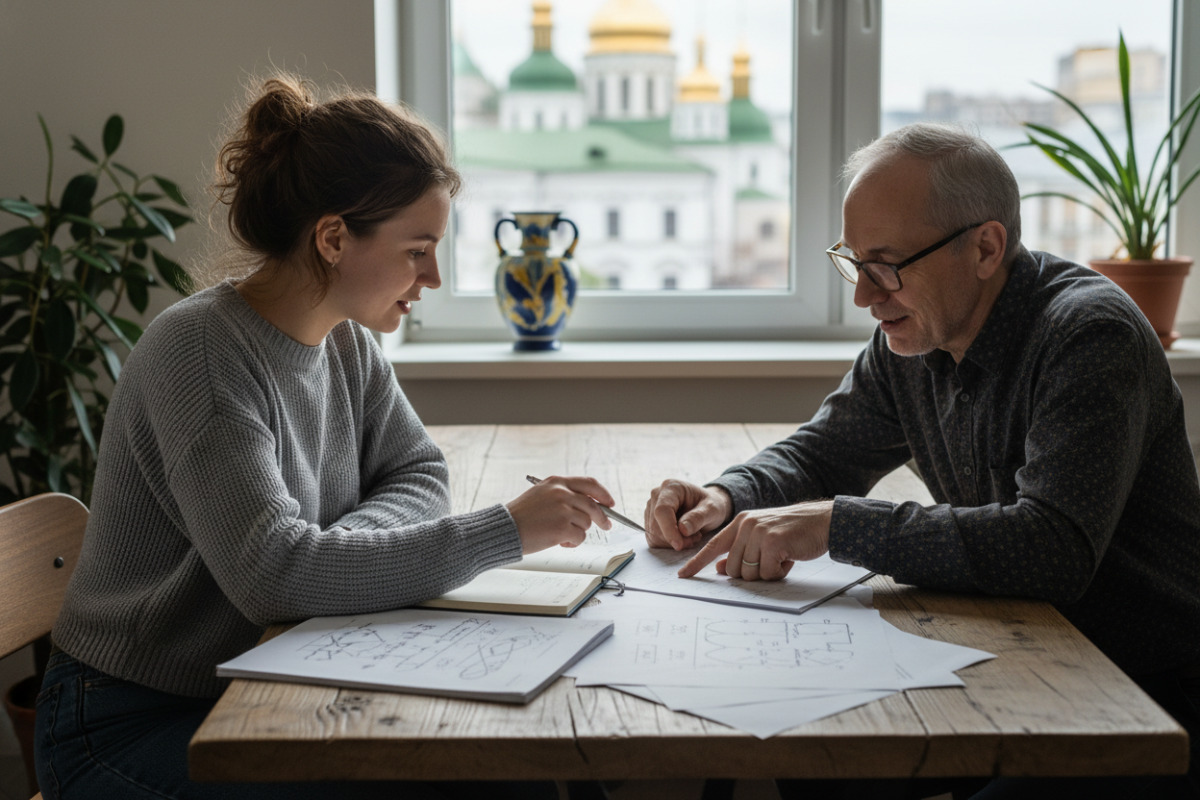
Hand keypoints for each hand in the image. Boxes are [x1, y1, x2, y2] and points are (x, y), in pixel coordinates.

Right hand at [506, 475, 613, 553]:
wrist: (504, 529)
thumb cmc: (521, 516)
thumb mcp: (542, 495)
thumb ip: (564, 495)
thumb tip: (590, 505)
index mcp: (557, 482)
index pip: (589, 484)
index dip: (603, 494)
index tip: (609, 503)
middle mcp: (562, 493)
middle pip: (594, 505)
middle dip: (603, 518)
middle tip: (606, 526)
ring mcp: (563, 510)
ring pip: (586, 524)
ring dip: (577, 532)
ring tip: (559, 534)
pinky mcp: (563, 527)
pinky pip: (580, 537)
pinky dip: (572, 543)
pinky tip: (557, 541)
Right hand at [643, 479, 732, 550]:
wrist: (706, 507)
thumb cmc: (711, 505)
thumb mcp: (712, 509)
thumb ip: (698, 517)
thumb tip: (682, 529)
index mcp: (671, 487)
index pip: (662, 510)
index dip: (668, 529)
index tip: (679, 545)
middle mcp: (656, 496)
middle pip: (656, 525)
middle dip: (675, 538)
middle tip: (695, 538)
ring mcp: (651, 509)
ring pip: (654, 535)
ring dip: (673, 542)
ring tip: (691, 536)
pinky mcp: (650, 522)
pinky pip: (654, 540)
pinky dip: (669, 544)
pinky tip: (683, 538)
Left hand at [678, 500, 833, 579]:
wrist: (821, 521)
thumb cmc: (792, 532)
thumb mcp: (762, 538)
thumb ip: (740, 551)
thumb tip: (720, 570)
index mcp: (740, 523)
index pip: (712, 546)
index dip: (697, 563)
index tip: (682, 575)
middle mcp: (746, 525)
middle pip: (732, 569)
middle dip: (750, 574)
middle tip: (770, 563)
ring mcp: (758, 532)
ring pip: (748, 574)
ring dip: (766, 574)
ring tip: (781, 558)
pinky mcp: (772, 542)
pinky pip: (767, 573)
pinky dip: (779, 572)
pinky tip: (789, 559)